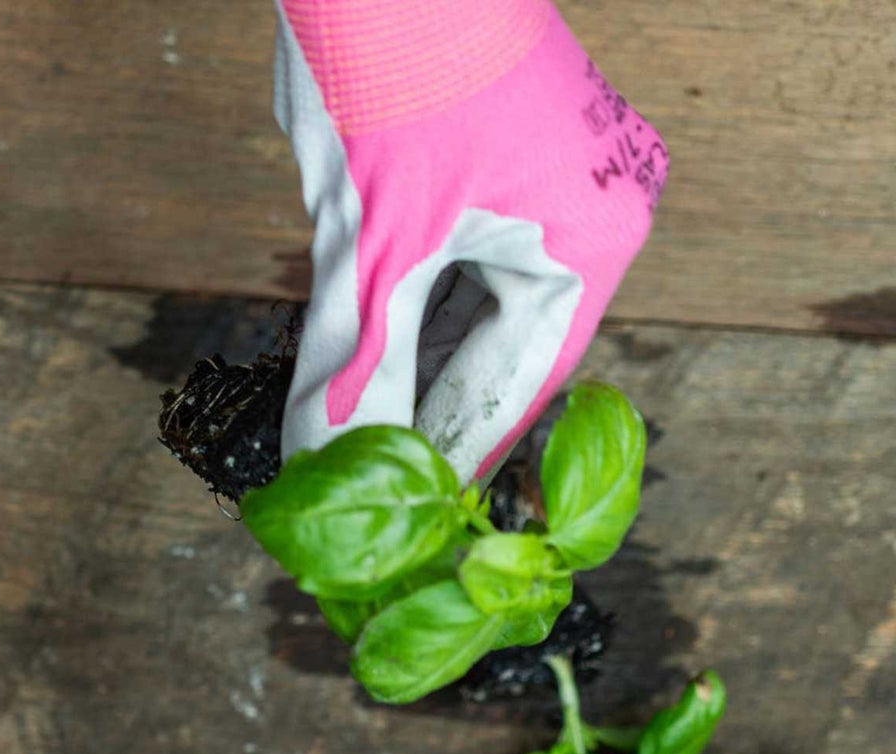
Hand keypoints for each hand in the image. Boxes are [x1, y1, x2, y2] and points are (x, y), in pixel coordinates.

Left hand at [273, 0, 666, 482]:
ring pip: (466, 318)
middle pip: (497, 356)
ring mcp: (532, 192)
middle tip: (373, 499)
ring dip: (409, 377)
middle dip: (426, 419)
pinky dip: (402, 323)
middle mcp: (578, 216)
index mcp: (590, 237)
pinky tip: (363, 374)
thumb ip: (355, 362)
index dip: (460, 458)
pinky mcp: (479, 174)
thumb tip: (329, 467)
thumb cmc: (397, 61)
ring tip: (359, 449)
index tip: (416, 525)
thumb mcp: (373, 239)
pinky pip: (446, 274)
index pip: (522, 385)